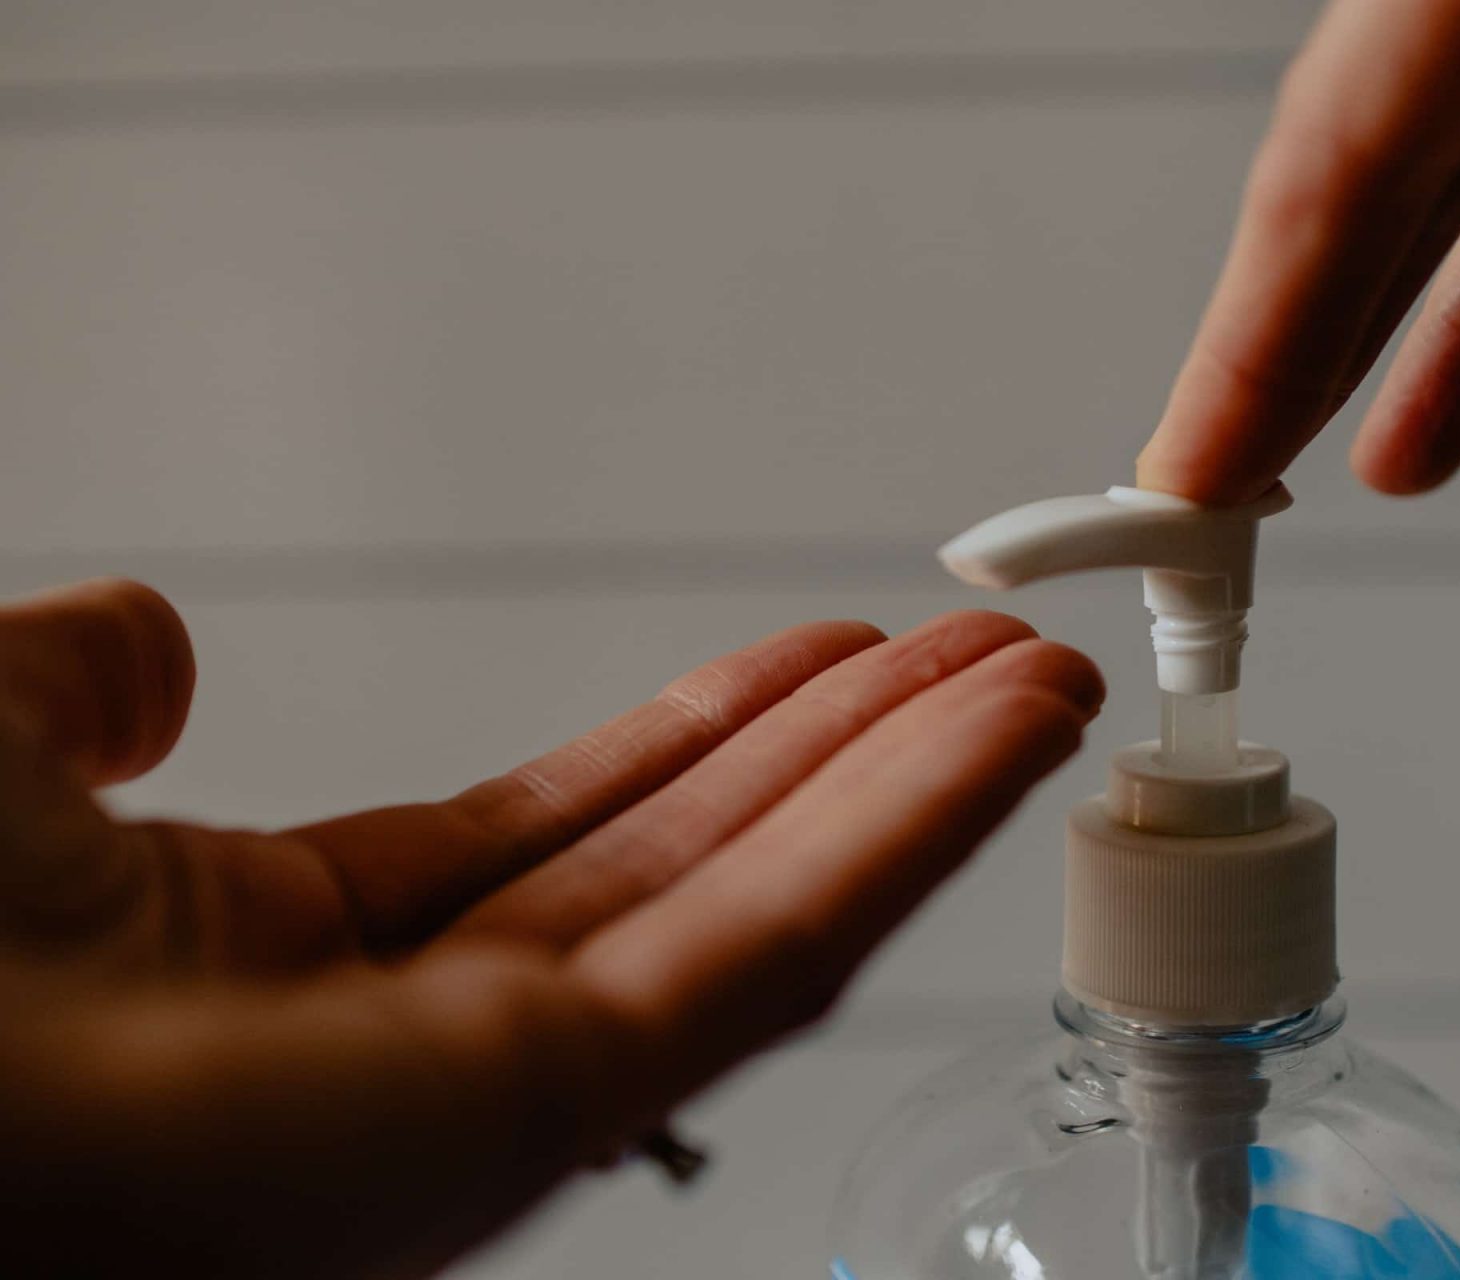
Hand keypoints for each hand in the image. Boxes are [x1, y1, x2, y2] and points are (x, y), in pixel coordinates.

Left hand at [0, 579, 1101, 1276]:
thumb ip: (86, 691)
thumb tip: (154, 641)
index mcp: (297, 952)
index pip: (566, 834)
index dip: (710, 736)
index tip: (821, 659)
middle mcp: (422, 1034)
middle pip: (701, 868)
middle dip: (858, 755)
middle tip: (987, 655)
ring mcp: (500, 1087)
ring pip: (767, 914)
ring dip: (918, 791)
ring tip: (1036, 688)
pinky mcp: (545, 1111)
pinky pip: (767, 956)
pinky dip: (903, 838)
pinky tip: (996, 744)